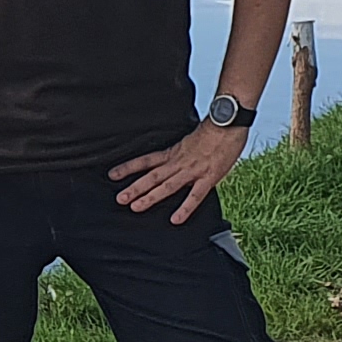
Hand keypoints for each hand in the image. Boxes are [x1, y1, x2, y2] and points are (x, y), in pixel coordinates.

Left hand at [110, 119, 251, 224]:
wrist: (228, 122)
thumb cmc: (213, 131)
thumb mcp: (189, 141)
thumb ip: (180, 153)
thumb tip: (172, 162)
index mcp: (174, 153)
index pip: (146, 160)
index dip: (129, 168)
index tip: (113, 175)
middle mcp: (179, 162)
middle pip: (152, 176)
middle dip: (135, 188)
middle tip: (120, 199)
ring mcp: (193, 170)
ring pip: (167, 186)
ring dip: (150, 197)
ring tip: (136, 207)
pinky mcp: (209, 177)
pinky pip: (195, 195)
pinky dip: (185, 208)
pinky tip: (175, 220)